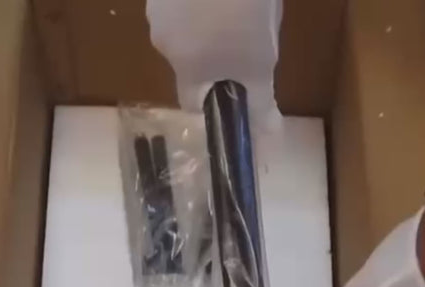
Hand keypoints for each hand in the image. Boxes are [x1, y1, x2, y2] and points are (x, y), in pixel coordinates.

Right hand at [146, 0, 282, 125]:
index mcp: (186, 67)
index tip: (233, 91)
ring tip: (233, 2)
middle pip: (188, 59)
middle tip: (243, 34)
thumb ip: (262, 101)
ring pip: (183, 24)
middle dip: (213, 54)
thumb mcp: (261, 59)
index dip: (213, 101)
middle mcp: (162, 39)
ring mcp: (156, 3)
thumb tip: (268, 135)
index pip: (191, 103)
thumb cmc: (245, 7)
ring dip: (204, 20)